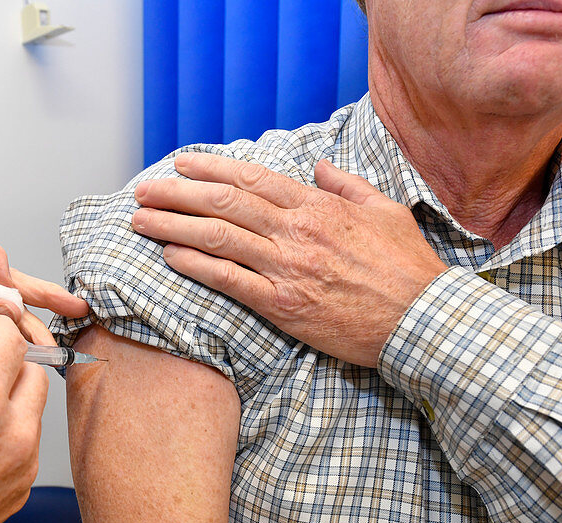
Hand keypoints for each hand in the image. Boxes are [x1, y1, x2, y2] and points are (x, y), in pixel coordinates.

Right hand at [0, 314, 48, 522]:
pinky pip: (26, 447)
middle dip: (13, 362)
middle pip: (35, 374)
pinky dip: (9, 434)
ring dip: (13, 399)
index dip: (1, 327)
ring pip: (34, 412)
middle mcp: (10, 434)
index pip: (12, 342)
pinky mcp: (19, 493)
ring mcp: (20, 467)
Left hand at [131, 153, 446, 366]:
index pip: (252, 178)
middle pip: (224, 203)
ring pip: (218, 238)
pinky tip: (169, 255)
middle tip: (144, 190)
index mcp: (318, 207)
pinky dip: (196, 264)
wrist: (420, 320)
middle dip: (177, 193)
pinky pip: (229, 280)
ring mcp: (287, 268)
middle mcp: (296, 232)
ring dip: (173, 226)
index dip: (211, 168)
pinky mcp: (282, 305)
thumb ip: (347, 186)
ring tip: (140, 221)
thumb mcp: (385, 211)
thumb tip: (319, 167)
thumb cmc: (406, 268)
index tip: (182, 163)